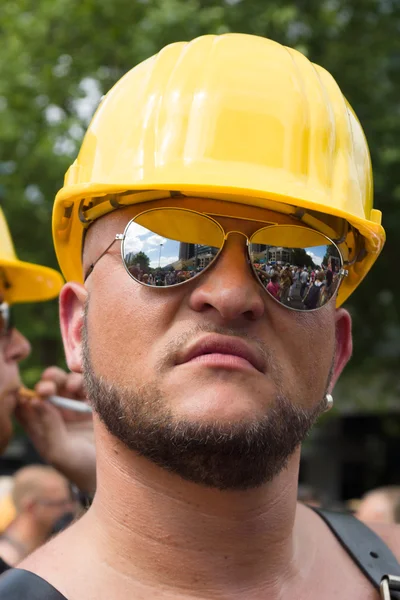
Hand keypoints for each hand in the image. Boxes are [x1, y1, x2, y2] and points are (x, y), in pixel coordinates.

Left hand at [16, 367, 95, 494]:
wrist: (111, 472)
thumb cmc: (79, 467)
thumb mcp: (59, 452)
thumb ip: (48, 427)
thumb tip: (35, 401)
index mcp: (41, 425)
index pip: (26, 404)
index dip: (26, 395)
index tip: (31, 396)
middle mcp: (57, 412)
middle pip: (48, 387)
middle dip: (47, 382)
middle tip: (49, 388)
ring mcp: (76, 404)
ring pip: (68, 381)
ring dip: (68, 379)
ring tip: (74, 387)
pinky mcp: (95, 401)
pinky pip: (90, 384)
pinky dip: (87, 378)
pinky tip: (89, 382)